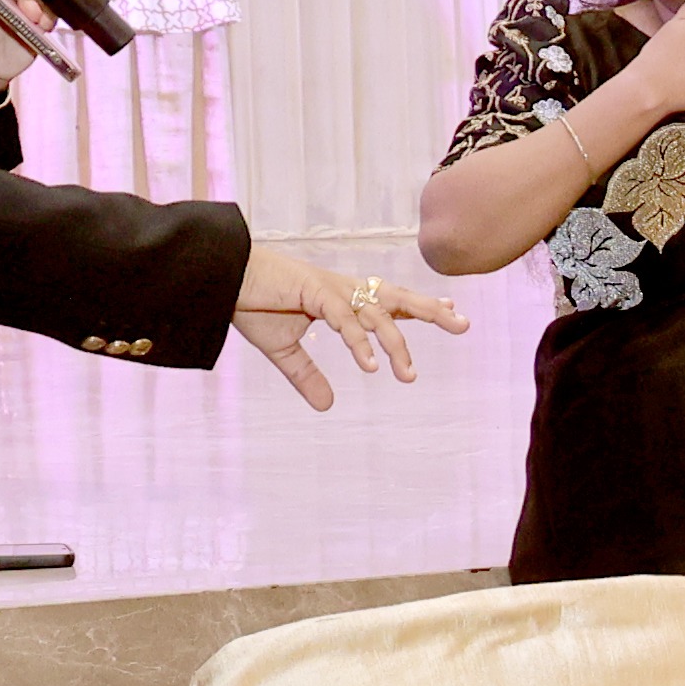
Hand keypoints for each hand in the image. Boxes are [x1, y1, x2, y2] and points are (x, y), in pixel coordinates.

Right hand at [228, 249, 465, 411]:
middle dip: (432, 311)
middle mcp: (344, 290)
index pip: (390, 301)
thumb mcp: (284, 351)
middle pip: (398, 299)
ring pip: (377, 315)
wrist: (221, 279)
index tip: (451, 311)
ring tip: (408, 376)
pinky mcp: (314, 291)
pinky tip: (371, 365)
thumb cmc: (251, 304)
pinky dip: (359, 342)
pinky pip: (345, 319)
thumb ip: (307, 377)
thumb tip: (327, 406)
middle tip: (464, 324)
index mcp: (342, 298)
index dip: (420, 307)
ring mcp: (332, 289)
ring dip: (395, 345)